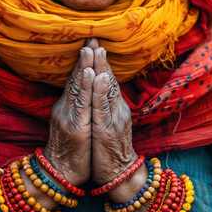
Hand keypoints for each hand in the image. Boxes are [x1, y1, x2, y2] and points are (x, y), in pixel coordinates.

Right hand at [43, 46, 95, 185]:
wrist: (61, 174)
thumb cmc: (71, 151)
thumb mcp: (74, 124)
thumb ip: (77, 107)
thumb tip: (83, 92)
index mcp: (68, 107)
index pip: (76, 80)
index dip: (83, 62)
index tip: (91, 44)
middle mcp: (66, 108)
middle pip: (75, 79)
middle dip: (84, 58)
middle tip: (91, 37)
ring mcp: (69, 117)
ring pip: (77, 88)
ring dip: (84, 67)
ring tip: (90, 48)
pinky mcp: (76, 128)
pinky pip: (82, 105)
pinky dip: (85, 88)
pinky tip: (90, 75)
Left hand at [89, 43, 137, 184]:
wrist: (118, 174)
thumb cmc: (109, 149)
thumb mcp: (107, 124)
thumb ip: (105, 106)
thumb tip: (99, 90)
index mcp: (114, 107)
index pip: (107, 80)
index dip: (100, 62)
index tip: (93, 43)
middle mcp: (115, 109)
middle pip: (107, 79)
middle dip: (100, 58)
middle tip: (93, 37)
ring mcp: (112, 119)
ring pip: (106, 90)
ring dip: (101, 68)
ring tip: (96, 49)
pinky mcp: (106, 130)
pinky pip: (102, 108)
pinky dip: (100, 91)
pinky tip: (98, 77)